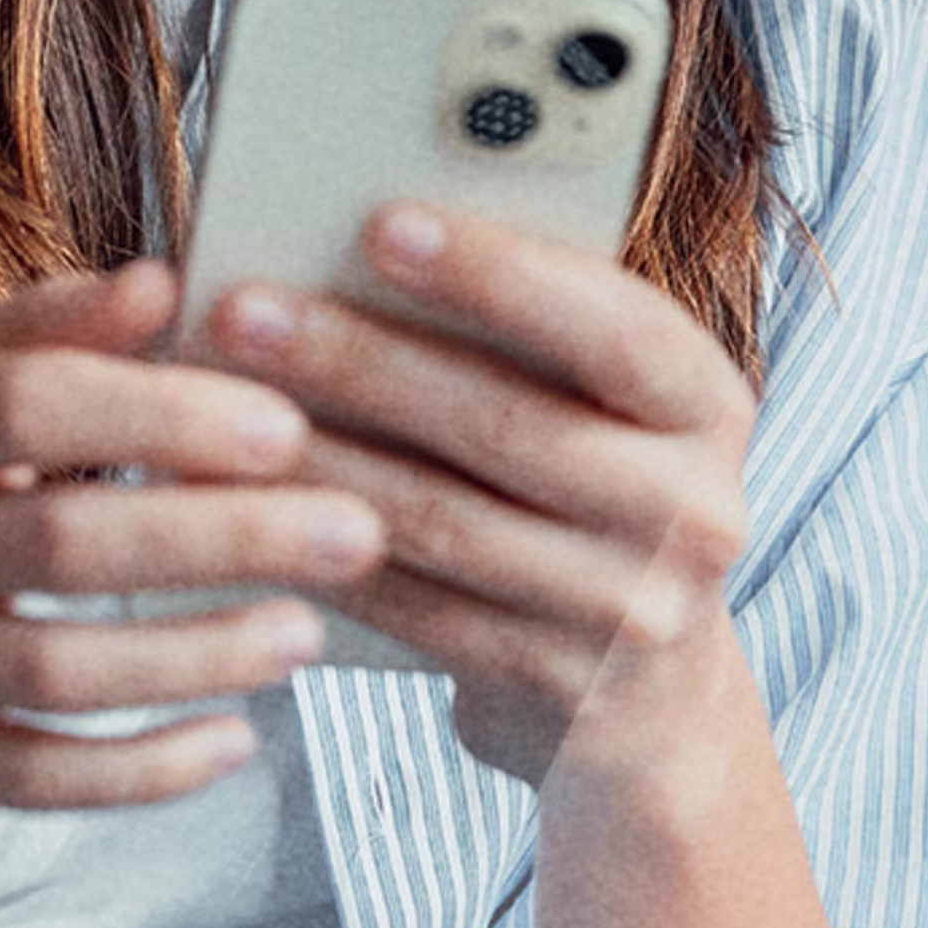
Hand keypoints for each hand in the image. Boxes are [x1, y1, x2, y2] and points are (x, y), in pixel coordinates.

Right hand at [0, 258, 387, 811]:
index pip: (31, 407)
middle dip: (219, 540)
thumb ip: (44, 331)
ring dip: (195, 658)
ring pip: (50, 673)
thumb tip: (165, 280)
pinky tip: (232, 744)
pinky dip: (134, 772)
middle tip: (354, 532)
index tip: (287, 423)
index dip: (160, 414)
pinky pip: (24, 776)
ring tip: (309, 635)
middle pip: (59, 544)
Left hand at [201, 206, 759, 797]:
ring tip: (219, 407)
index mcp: (708, 405)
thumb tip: (369, 237)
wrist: (656, 706)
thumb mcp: (611, 412)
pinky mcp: (560, 690)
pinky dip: (325, 553)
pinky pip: (419, 611)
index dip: (500, 274)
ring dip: (321, 459)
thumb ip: (536, 335)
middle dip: (363, 360)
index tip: (382, 221)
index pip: (614, 325)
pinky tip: (249, 509)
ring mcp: (634, 613)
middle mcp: (694, 510)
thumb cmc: (599, 499)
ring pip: (447, 522)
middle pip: (509, 424)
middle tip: (245, 309)